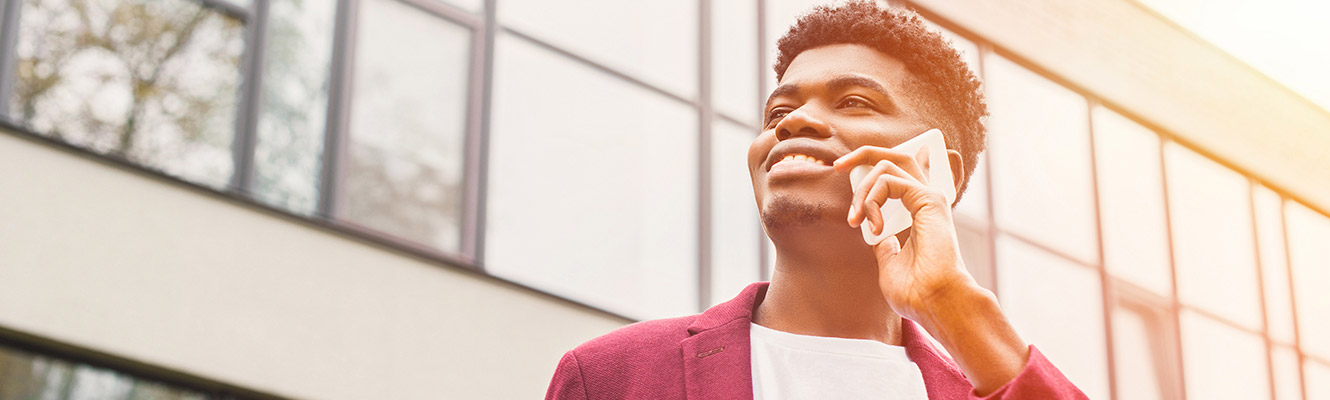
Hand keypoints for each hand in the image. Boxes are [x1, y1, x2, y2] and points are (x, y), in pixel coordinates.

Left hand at [834, 144, 1031, 394]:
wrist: (935, 302)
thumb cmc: (916, 292)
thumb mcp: (890, 261)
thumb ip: (885, 241)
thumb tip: (879, 234)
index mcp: (921, 213)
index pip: (905, 172)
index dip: (880, 160)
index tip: (849, 166)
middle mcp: (927, 200)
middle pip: (896, 156)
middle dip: (863, 155)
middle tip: (838, 167)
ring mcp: (929, 197)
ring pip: (887, 164)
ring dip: (862, 190)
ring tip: (856, 220)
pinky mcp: (928, 198)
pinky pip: (888, 180)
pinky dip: (871, 200)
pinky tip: (873, 226)